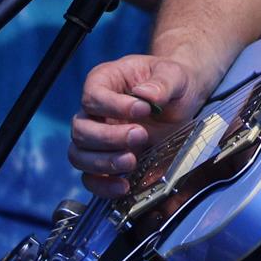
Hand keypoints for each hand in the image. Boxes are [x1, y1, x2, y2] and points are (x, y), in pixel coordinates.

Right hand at [68, 55, 208, 197]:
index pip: (92, 97)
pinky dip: (103, 186)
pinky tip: (124, 186)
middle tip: (141, 135)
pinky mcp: (107, 162)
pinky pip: (90, 179)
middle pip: (81, 129)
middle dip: (109, 137)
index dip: (113, 106)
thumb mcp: (174, 75)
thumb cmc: (171, 82)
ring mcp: (98, 138)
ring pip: (79, 155)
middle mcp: (95, 111)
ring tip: (132, 160)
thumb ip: (162, 83)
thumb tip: (146, 95)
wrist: (181, 101)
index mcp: (104, 82)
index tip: (144, 109)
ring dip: (103, 162)